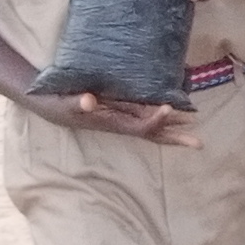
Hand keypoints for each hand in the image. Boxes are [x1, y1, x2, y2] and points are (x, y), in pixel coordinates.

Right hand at [23, 88, 201, 148]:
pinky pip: (143, 112)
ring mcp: (119, 116)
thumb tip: (89, 100)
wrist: (45, 102)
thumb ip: (76, 102)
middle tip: (199, 144)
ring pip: (150, 124)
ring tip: (193, 123)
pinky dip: (158, 112)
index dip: (155, 122)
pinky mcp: (117, 108)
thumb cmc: (55, 102)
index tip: (168, 108)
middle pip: (152, 133)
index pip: (139, 127)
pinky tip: (171, 107)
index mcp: (111, 123)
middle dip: (174, 138)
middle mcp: (119, 123)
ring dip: (171, 125)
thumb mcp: (64, 101)